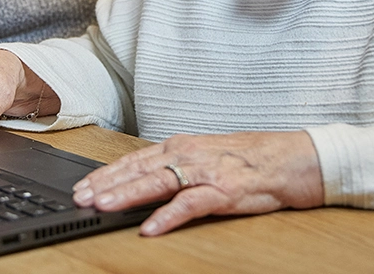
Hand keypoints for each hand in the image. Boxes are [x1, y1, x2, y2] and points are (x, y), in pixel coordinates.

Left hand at [72, 131, 323, 235]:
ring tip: (103, 206)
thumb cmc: (251, 159)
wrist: (293, 158)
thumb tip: (144, 180)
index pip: (134, 159)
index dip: (106, 173)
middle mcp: (187, 155)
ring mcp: (204, 172)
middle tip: (80, 197)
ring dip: (127, 195)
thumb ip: (176, 166)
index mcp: (180, 146)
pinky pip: (190, 205)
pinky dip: (168, 216)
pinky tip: (150, 228)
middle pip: (137, 170)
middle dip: (106, 184)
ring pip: (157, 183)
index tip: (83, 185)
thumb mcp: (206, 155)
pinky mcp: (223, 191)